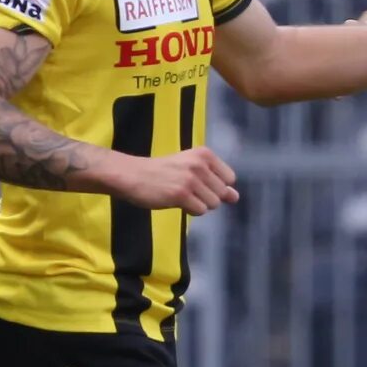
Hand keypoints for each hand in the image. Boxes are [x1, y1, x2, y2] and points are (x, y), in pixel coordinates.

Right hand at [111, 146, 238, 215]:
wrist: (131, 175)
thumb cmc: (163, 173)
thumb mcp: (192, 170)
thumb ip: (216, 183)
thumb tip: (235, 197)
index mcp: (204, 154)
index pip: (230, 178)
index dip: (216, 185)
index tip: (198, 182)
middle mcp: (199, 164)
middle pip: (222, 193)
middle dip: (207, 196)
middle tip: (186, 189)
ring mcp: (190, 179)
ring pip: (213, 204)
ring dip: (198, 204)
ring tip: (180, 194)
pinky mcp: (180, 194)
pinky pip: (200, 211)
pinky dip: (190, 211)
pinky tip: (176, 201)